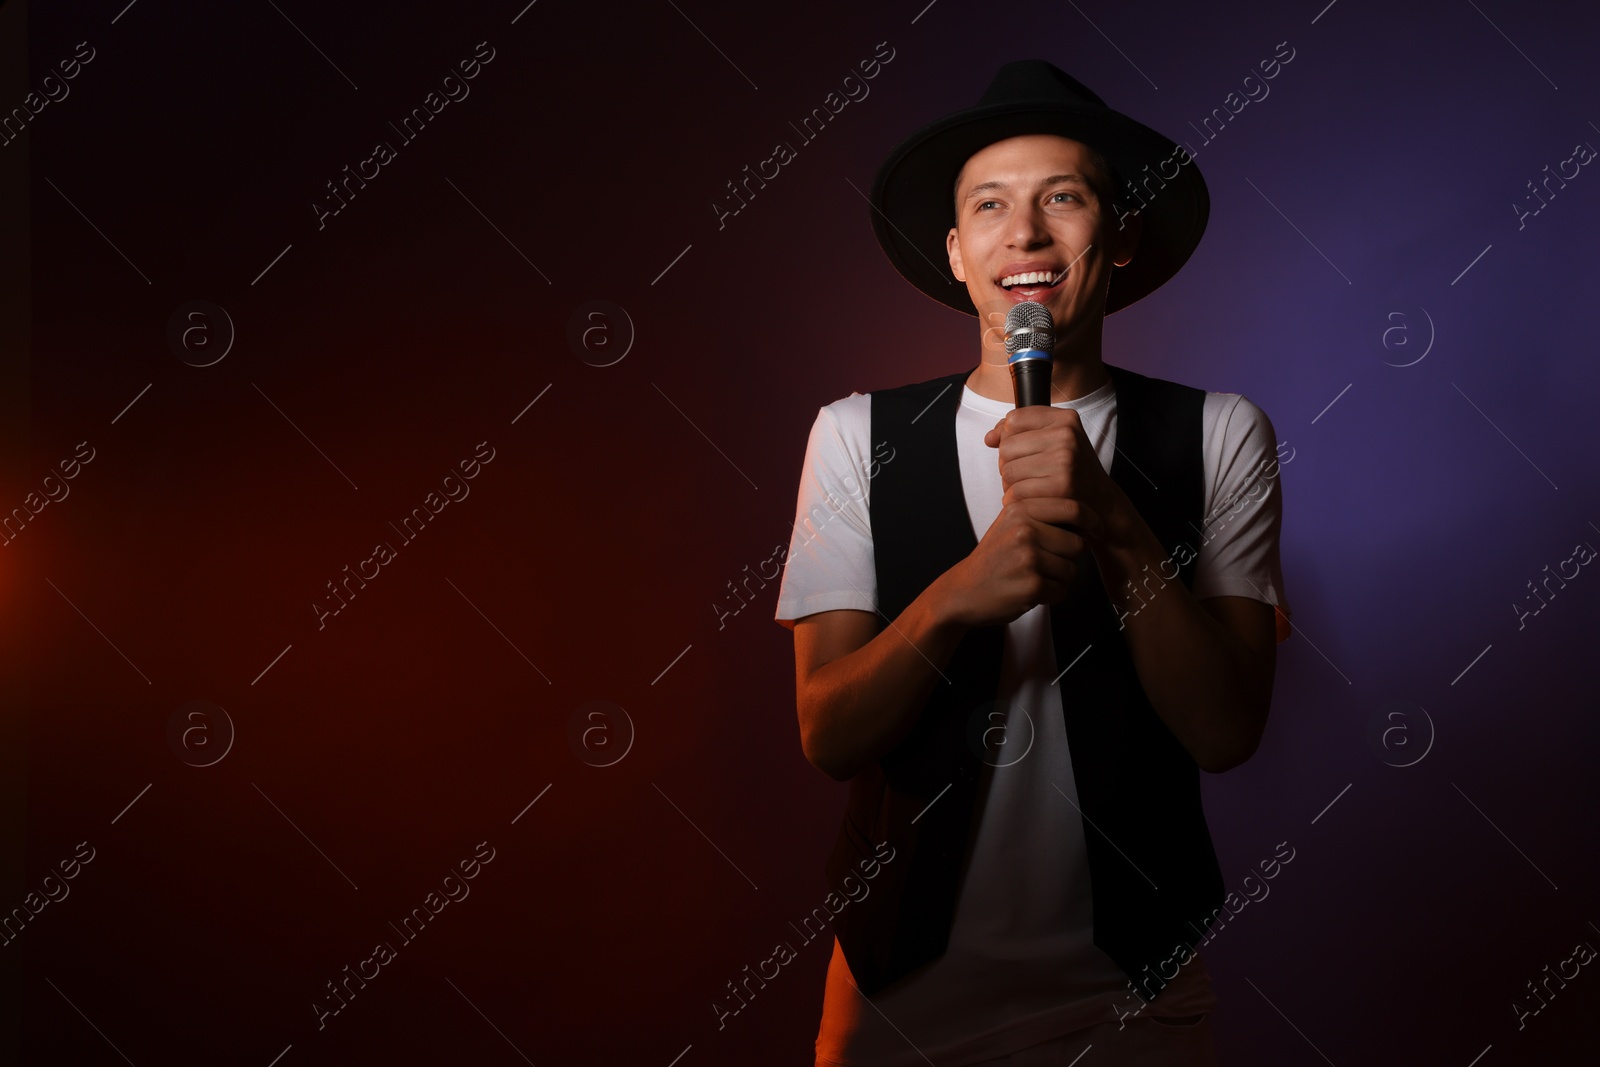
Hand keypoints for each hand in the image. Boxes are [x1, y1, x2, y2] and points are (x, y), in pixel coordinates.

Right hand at [939, 497, 1095, 628]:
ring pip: (1072, 570)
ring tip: (1034, 577)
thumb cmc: (994, 559)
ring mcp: (1028, 558)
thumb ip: (1042, 514)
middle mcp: (1024, 530)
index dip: (1092, 521)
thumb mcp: (1009, 524)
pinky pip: (1062, 590)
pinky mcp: (1032, 585)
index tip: (1097, 530)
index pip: (1072, 508)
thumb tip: (1087, 517)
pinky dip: (1050, 595)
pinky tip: (1029, 591)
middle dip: (1068, 558)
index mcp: (1020, 509)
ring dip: (1059, 579)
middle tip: (1045, 564)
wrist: (963, 591)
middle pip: (1078, 544)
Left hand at [983, 405, 1116, 541]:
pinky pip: (1016, 492)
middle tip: (1025, 475)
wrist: (1102, 503)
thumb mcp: (1054, 442)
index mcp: (1065, 418)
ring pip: (1008, 470)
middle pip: (1006, 447)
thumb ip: (1019, 433)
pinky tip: (1030, 501)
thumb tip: (989, 438)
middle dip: (1008, 464)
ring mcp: (1065, 460)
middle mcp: (1067, 435)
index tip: (1022, 452)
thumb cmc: (1072, 471)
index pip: (1013, 420)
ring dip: (1010, 485)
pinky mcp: (1061, 486)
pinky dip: (1016, 500)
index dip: (1009, 438)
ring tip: (1029, 488)